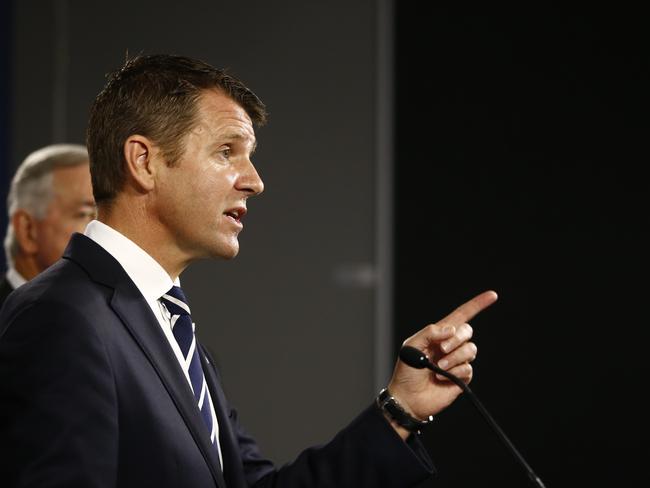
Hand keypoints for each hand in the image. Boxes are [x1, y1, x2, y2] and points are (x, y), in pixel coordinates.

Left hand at [386, 290, 497, 432]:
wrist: (408, 398)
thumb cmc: (406, 372)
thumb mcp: (411, 347)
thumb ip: (429, 333)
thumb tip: (451, 330)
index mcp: (438, 334)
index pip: (461, 315)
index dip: (477, 305)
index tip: (492, 295)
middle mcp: (450, 345)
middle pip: (468, 331)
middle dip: (456, 339)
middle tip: (441, 350)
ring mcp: (457, 361)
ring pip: (470, 350)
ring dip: (454, 358)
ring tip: (439, 367)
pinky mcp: (461, 377)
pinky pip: (468, 369)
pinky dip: (454, 373)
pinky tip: (442, 378)